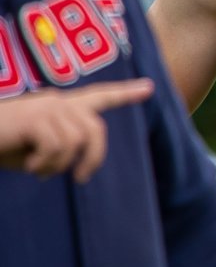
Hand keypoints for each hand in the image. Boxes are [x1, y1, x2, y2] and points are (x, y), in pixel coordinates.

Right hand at [0, 77, 154, 178]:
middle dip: (94, 158)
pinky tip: (28, 166)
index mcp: (59, 105)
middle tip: (82, 179)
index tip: (149, 88)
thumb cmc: (1, 144)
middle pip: (96, 129)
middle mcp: (57, 100)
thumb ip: (62, 148)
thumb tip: (83, 163)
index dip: (124, 93)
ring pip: (76, 142)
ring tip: (37, 169)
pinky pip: (58, 147)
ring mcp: (46, 106)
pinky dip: (46, 164)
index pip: (98, 96)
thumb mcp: (36, 150)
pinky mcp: (36, 117)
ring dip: (59, 164)